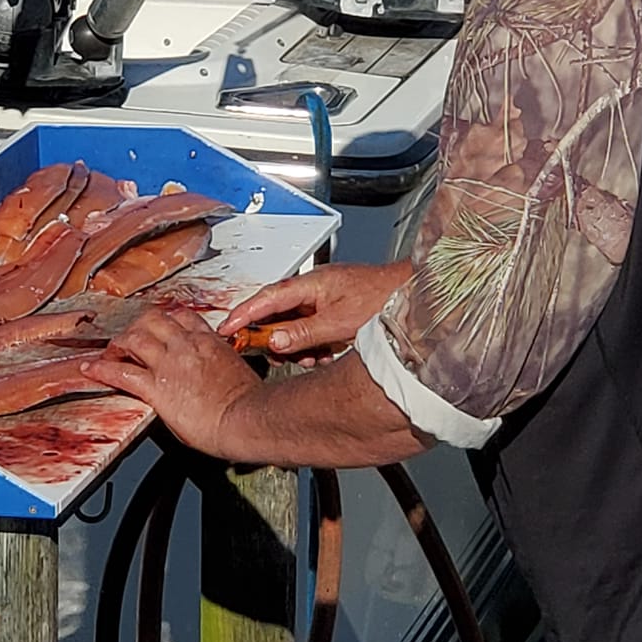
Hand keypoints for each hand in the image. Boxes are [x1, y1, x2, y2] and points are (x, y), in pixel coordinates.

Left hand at [80, 307, 259, 455]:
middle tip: (130, 337)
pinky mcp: (157, 388)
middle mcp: (186, 346)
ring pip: (134, 338)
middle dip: (138, 325)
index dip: (165, 318)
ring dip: (119, 343)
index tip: (159, 324)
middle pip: (153, 319)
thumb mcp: (237, 370)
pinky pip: (122, 373)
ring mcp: (169, 364)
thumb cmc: (248, 402)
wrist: (246, 417)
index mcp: (209, 342)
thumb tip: (214, 372)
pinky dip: (102, 369)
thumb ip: (219, 363)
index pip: (182, 316)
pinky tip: (91, 369)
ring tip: (111, 352)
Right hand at [218, 260, 410, 362]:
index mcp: (312, 283)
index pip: (267, 297)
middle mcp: (316, 289)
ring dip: (297, 345)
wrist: (415, 299)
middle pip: (278, 313)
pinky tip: (325, 355)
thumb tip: (274, 341)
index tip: (226, 328)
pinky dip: (313, 345)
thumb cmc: (383, 298)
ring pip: (295, 324)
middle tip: (273, 354)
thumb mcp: (339, 322)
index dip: (243, 313)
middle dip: (273, 337)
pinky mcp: (336, 311)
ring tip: (312, 357)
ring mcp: (326, 299)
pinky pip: (312, 329)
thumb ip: (303, 332)